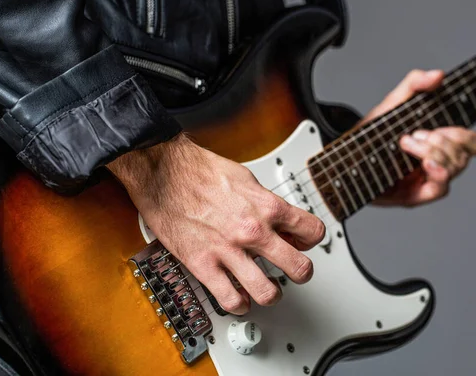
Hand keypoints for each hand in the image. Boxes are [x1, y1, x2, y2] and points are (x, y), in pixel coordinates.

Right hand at [107, 134, 325, 314]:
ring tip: (266, 289)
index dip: (310, 241)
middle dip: (301, 273)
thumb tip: (280, 220)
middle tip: (294, 272)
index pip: (312, 232)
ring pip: (267, 293)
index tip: (302, 243)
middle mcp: (252, 230)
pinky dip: (239, 304)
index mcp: (267, 206)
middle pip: (299, 268)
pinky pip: (230, 299)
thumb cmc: (199, 171)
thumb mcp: (246, 178)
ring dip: (271, 294)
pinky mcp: (203, 265)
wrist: (163, 172)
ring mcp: (229, 250)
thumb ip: (266, 202)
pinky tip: (238, 297)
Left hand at [362, 70, 475, 206]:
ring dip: (436, 154)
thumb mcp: (392, 104)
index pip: (472, 144)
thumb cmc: (372, 132)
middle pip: (464, 157)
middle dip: (443, 142)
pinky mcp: (413, 196)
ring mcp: (425, 181)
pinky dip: (438, 175)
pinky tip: (426, 164)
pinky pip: (438, 190)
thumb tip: (438, 75)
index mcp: (438, 143)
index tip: (442, 127)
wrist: (345, 156)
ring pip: (453, 172)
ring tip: (408, 143)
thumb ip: (413, 85)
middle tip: (414, 134)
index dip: (465, 136)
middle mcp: (436, 163)